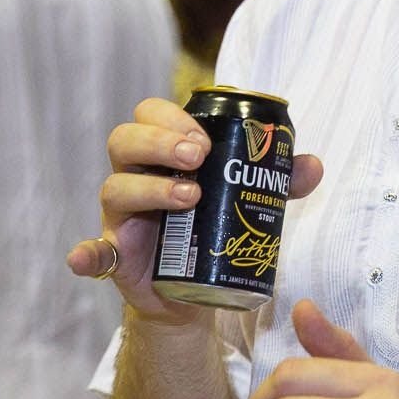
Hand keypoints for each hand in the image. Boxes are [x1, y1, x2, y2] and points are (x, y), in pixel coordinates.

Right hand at [66, 96, 323, 321]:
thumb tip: (312, 164)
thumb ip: (280, 180)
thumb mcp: (251, 198)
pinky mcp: (115, 254)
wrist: (200, 285)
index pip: (152, 113)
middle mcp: (135, 173)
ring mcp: (121, 214)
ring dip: (150, 187)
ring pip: (116, 187)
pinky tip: (86, 256)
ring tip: (191, 197)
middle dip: (160, 141)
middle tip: (200, 156)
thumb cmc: (218, 223)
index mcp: (163, 151)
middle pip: (125, 140)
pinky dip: (86, 253)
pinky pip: (92, 251)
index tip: (207, 137)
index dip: (173, 118)